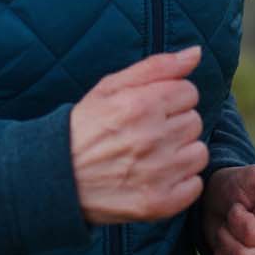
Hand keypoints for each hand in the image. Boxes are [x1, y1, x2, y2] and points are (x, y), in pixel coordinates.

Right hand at [70, 46, 208, 224]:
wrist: (56, 177)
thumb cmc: (85, 127)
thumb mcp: (110, 87)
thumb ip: (157, 67)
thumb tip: (196, 52)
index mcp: (141, 105)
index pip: (189, 92)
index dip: (171, 99)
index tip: (151, 110)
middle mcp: (152, 138)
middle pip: (194, 121)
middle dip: (174, 125)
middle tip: (147, 134)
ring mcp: (157, 173)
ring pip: (199, 153)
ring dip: (181, 153)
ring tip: (153, 156)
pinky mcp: (159, 202)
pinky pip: (195, 186)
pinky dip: (180, 183)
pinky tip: (156, 178)